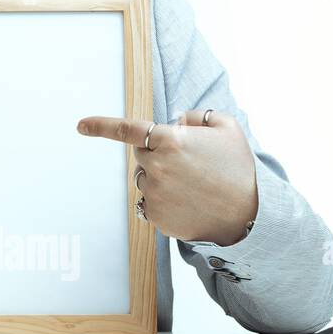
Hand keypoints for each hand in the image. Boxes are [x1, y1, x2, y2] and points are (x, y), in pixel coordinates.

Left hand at [76, 110, 257, 245]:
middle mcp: (157, 166)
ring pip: (144, 179)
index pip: (127, 130)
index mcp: (170, 140)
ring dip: (160, 179)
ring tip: (193, 187)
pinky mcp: (154, 215)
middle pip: (141, 155)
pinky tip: (187, 203)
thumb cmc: (240, 170)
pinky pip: (149, 202)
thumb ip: (197, 117)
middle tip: (190, 165)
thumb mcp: (227, 129)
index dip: (101, 126)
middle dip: (158, 155)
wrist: (250, 216)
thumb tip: (175, 120)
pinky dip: (164, 201)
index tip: (81, 125)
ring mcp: (154, 193)